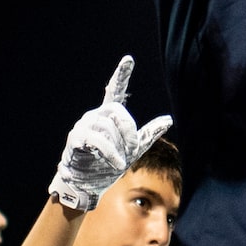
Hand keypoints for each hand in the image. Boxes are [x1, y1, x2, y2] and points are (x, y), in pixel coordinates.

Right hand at [48, 57, 175, 211]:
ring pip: (108, 127)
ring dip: (119, 146)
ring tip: (120, 162)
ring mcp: (83, 126)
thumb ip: (148, 134)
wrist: (86, 185)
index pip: (115, 90)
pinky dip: (110, 153)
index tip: (128, 60)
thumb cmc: (107, 165)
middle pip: (117, 111)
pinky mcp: (76, 139)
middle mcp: (94, 116)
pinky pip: (97, 140)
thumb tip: (169, 119)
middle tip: (132, 148)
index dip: (122, 75)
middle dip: (129, 129)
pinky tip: (117, 163)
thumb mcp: (133, 150)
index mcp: (108, 117)